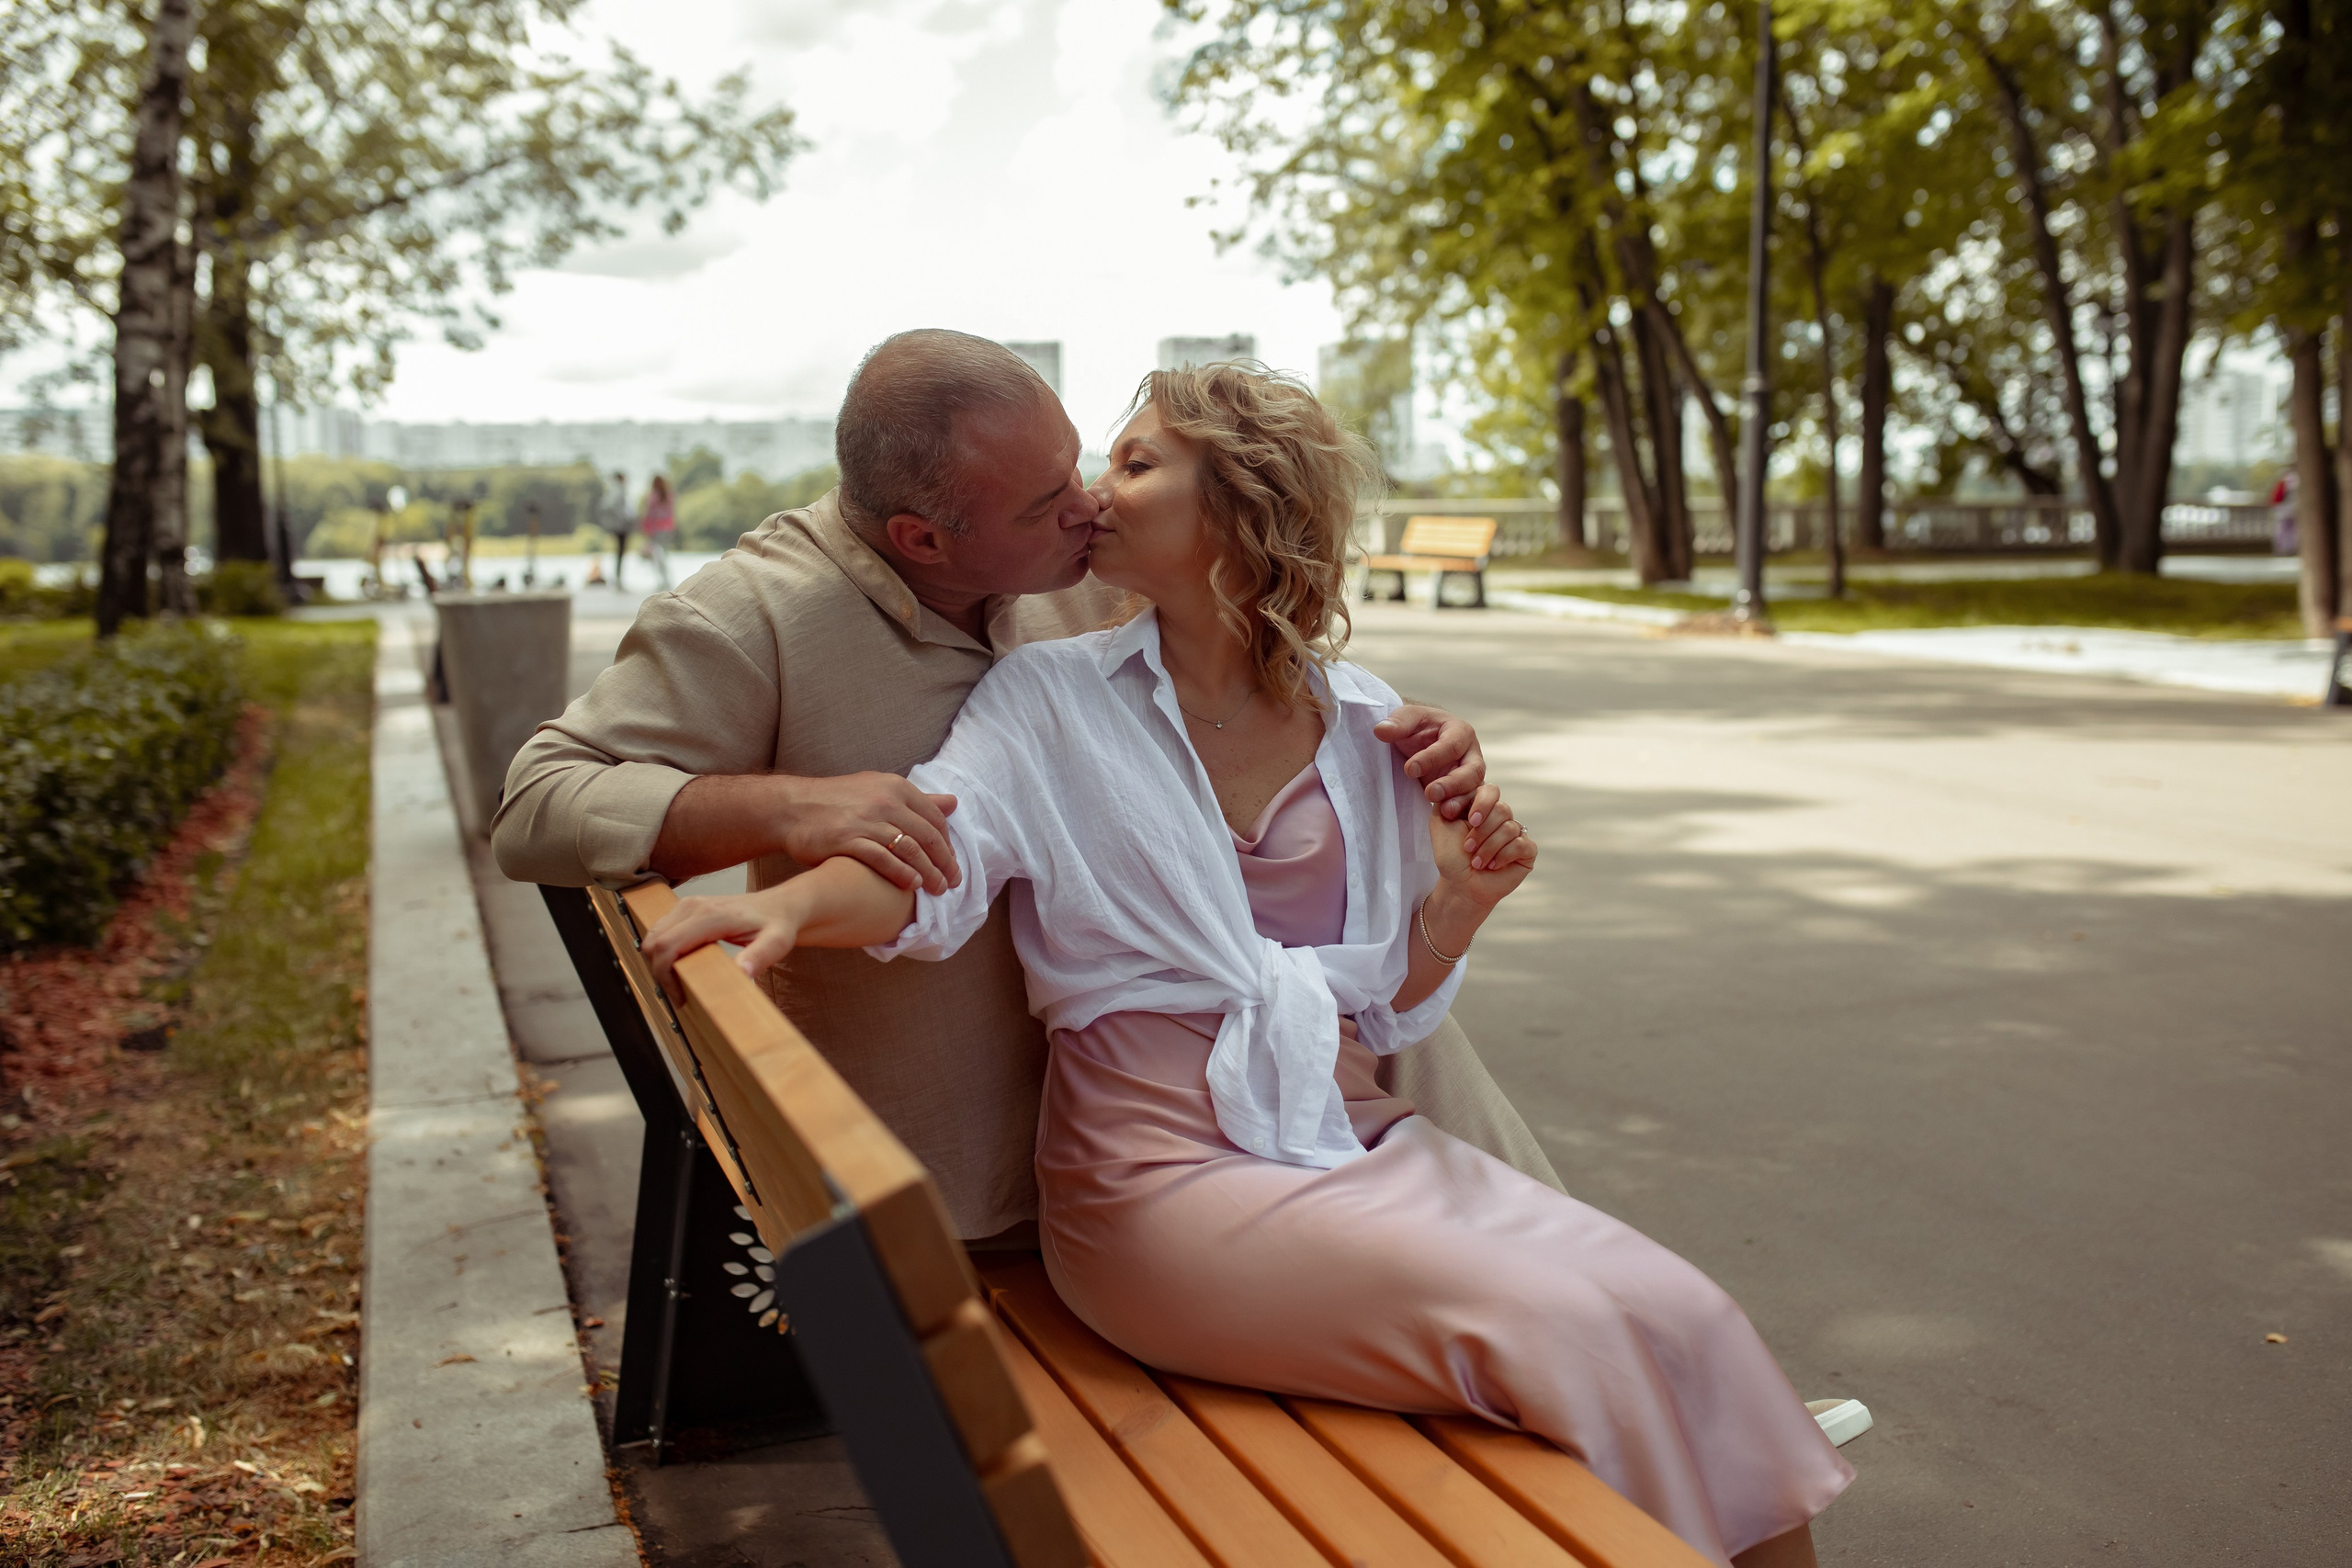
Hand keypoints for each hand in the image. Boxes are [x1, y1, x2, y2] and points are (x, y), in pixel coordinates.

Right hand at [641, 887, 804, 998]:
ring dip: (658, 963)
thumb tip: (742, 974)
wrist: (779, 906)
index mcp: (710, 916)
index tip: (679, 997)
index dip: (664, 975)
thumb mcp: (776, 944)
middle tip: (679, 994)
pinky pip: (661, 932)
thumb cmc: (777, 924)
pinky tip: (682, 967)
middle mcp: (692, 906)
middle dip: (659, 973)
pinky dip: (663, 952)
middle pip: (653, 942)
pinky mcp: (686, 909)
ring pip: (652, 937)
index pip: (667, 945)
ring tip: (680, 984)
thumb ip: (760, 958)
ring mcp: (687, 905)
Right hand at [780, 772, 959, 893]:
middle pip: (927, 835)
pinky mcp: (847, 839)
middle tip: (952, 882)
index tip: (951, 863)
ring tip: (937, 889)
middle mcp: (885, 801)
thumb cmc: (837, 801)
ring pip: (909, 849)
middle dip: (945, 862)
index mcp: (896, 787)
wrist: (792, 807)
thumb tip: (954, 802)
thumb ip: (917, 799)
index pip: (935, 818)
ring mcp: (866, 820)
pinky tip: (911, 885)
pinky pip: (883, 858)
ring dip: (928, 872)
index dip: (947, 844)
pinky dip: (901, 873)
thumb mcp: (879, 789)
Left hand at [1375, 704, 1497, 823]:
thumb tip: (1381, 731)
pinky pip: (1472, 802)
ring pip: (1475, 788)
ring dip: (1460, 800)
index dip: (1432, 758)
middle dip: (1452, 783)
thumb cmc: (1416, 728)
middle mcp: (1471, 753)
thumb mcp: (1406, 719)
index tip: (1409, 769)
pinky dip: (1463, 811)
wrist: (1421, 739)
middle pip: (1473, 770)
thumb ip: (1397, 723)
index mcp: (1460, 731)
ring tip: (1444, 812)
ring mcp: (1471, 774)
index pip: (1452, 745)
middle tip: (1430, 793)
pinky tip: (1448, 818)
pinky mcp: (1466, 791)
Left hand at [1428, 792, 1535, 912]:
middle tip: (1468, 848)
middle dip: (1481, 832)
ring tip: (1477, 862)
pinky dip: (1503, 856)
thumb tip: (1456, 784)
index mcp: (1482, 806)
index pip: (1490, 790)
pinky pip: (1521, 844)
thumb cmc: (1451, 856)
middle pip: (1502, 809)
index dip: (1480, 804)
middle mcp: (1501, 816)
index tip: (1466, 820)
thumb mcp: (1439, 823)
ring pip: (1510, 828)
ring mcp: (1516, 833)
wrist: (1460, 885)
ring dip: (1489, 848)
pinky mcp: (1527, 850)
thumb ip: (1445, 799)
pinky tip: (1493, 866)